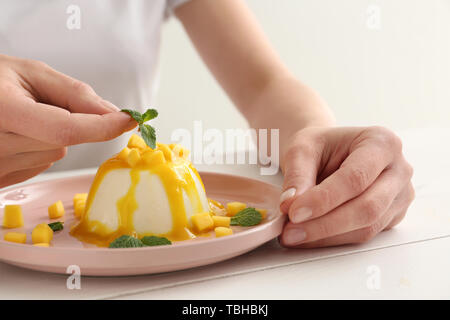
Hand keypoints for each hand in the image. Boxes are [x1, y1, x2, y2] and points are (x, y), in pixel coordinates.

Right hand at [0, 54, 135, 187]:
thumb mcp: (30, 73)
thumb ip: (74, 94)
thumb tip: (114, 114)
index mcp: (1, 110)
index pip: (65, 129)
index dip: (102, 126)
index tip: (130, 120)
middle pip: (63, 142)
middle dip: (68, 122)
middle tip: (40, 103)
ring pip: (54, 154)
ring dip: (52, 137)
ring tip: (22, 118)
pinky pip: (40, 165)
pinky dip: (39, 149)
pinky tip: (18, 135)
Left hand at [279, 126, 413, 247]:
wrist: (329, 153)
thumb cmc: (320, 146)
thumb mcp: (301, 148)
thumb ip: (297, 175)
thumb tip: (290, 205)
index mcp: (381, 143)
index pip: (355, 177)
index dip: (324, 199)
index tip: (294, 212)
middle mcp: (398, 169)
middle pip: (367, 207)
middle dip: (324, 224)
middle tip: (290, 231)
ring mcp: (399, 196)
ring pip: (366, 227)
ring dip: (325, 237)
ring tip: (292, 235)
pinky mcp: (391, 217)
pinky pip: (363, 235)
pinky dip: (331, 240)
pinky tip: (308, 237)